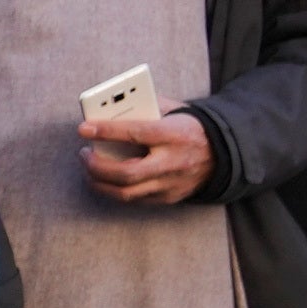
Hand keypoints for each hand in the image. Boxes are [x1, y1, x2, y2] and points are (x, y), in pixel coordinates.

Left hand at [80, 109, 213, 205]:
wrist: (223, 153)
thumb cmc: (188, 127)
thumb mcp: (173, 110)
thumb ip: (145, 108)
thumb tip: (109, 109)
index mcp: (175, 135)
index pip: (136, 134)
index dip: (107, 131)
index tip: (83, 129)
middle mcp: (173, 162)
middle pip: (127, 173)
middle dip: (97, 166)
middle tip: (83, 154)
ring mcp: (171, 184)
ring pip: (126, 193)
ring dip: (99, 182)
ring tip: (88, 168)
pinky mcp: (168, 197)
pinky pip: (134, 199)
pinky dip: (114, 189)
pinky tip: (104, 178)